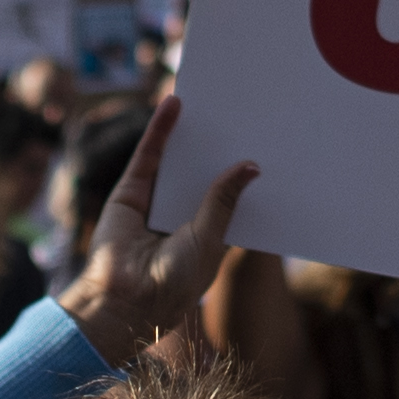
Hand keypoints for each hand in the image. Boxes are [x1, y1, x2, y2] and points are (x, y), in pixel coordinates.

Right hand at [55, 85, 248, 369]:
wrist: (127, 301)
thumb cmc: (175, 282)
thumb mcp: (209, 237)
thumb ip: (223, 199)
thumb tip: (251, 166)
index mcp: (208, 233)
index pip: (230, 194)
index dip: (246, 172)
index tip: (271, 144)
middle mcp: (183, 215)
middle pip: (204, 172)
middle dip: (222, 145)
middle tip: (245, 111)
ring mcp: (156, 202)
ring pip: (176, 159)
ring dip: (192, 130)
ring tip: (214, 97)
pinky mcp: (131, 192)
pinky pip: (149, 155)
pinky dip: (161, 128)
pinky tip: (175, 104)